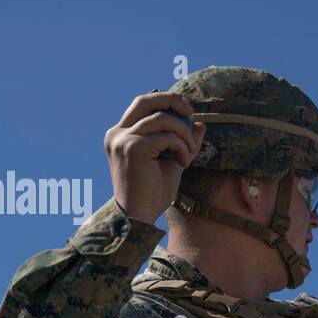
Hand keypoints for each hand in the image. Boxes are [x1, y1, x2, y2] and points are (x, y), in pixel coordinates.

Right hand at [104, 92, 205, 223]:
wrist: (139, 216)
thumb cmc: (153, 193)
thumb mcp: (171, 161)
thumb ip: (182, 141)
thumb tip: (200, 124)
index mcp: (121, 134)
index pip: (143, 105)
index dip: (165, 102)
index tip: (187, 112)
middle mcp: (117, 133)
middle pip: (146, 100)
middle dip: (172, 101)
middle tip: (191, 112)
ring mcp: (122, 139)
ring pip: (162, 118)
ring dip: (183, 133)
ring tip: (188, 154)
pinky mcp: (133, 148)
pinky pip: (167, 136)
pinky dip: (181, 146)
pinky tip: (183, 163)